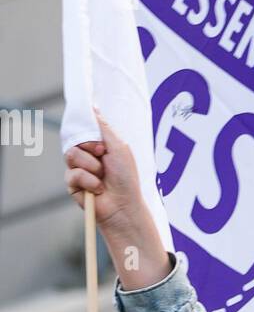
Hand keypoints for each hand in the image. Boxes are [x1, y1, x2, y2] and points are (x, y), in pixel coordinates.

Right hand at [65, 112, 170, 288]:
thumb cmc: (125, 177)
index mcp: (97, 145)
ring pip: (71, 154)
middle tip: (103, 154)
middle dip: (90, 147)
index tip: (98, 139)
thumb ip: (103, 127)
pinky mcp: (72, 184)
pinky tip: (97, 189)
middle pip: (74, 139)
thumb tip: (92, 106)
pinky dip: (88, 180)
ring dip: (90, 165)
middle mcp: (86, 155)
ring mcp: (78, 169)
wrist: (123, 205)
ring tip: (102, 176)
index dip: (87, 131)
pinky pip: (72, 174)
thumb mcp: (118, 146)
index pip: (82, 128)